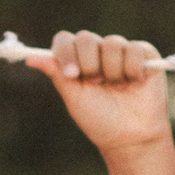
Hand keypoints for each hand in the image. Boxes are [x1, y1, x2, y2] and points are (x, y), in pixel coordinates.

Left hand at [29, 31, 170, 155]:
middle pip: (85, 38)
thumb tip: (30, 59)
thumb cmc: (100, 120)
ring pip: (112, 43)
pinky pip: (135, 49)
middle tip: (97, 84)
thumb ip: (57, 75)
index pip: (64, 40)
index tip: (71, 75)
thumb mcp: (74, 99)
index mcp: (77, 61)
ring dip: (113, 71)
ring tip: (119, 89)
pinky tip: (135, 84)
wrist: (131, 137)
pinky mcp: (144, 54)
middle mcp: (98, 53)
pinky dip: (133, 69)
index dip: (65, 52)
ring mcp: (120, 52)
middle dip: (89, 64)